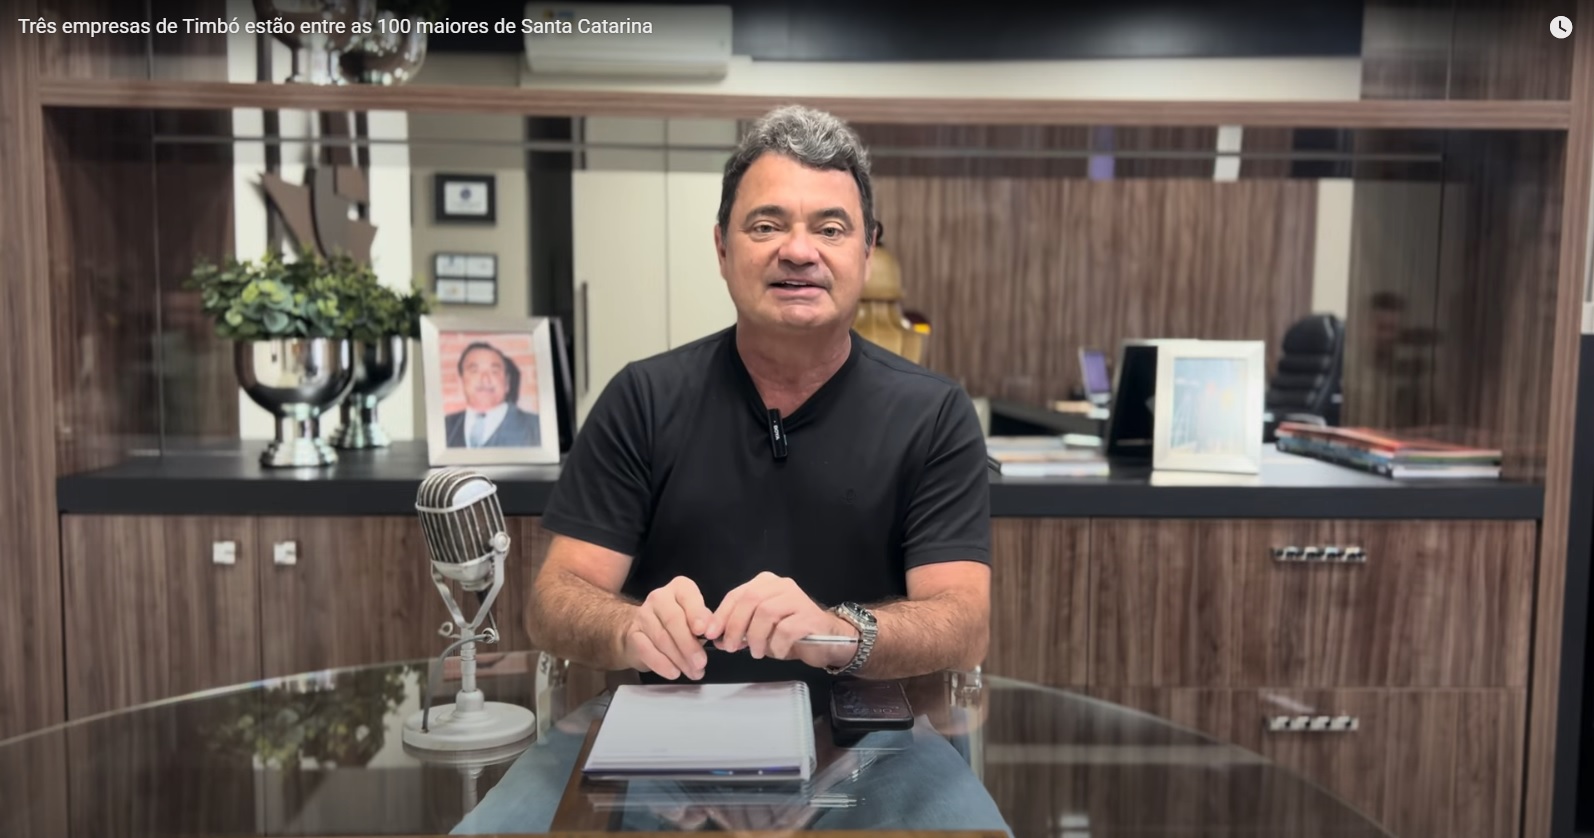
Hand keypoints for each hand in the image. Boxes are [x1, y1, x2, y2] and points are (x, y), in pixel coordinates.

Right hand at [618, 576, 712, 679]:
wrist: (643, 629)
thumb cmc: (677, 623)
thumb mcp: (695, 617)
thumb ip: (706, 621)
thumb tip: (712, 630)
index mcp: (679, 588)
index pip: (688, 597)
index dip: (696, 614)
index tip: (704, 632)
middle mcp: (659, 597)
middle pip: (673, 620)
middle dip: (689, 644)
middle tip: (701, 663)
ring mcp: (643, 615)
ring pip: (662, 638)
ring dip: (679, 659)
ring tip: (693, 672)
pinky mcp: (633, 634)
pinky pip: (647, 650)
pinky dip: (662, 664)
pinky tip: (674, 673)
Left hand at [703, 572, 857, 668]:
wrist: (829, 638)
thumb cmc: (791, 632)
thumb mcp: (760, 629)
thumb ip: (740, 628)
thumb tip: (716, 637)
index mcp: (766, 583)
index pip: (737, 595)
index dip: (721, 615)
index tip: (710, 634)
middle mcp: (782, 585)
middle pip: (750, 600)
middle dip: (735, 626)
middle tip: (731, 647)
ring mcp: (797, 599)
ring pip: (766, 613)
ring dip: (756, 637)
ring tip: (756, 652)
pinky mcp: (809, 616)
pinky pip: (785, 630)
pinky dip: (775, 645)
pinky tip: (777, 652)